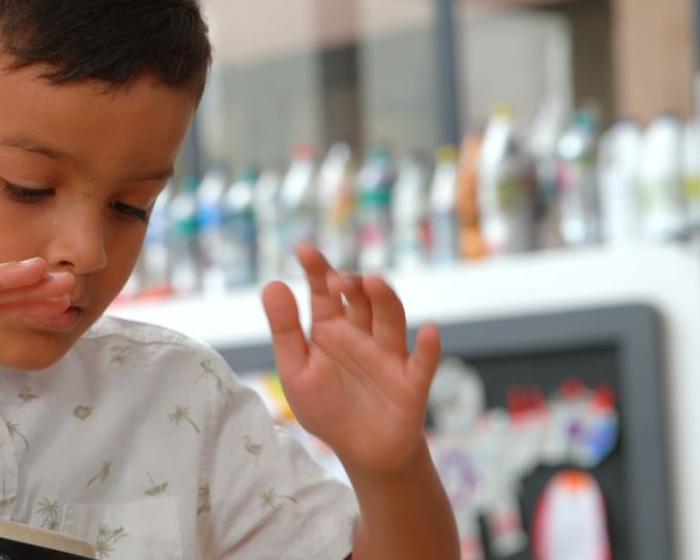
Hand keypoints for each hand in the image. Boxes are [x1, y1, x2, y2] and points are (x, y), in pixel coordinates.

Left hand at [261, 243, 440, 472]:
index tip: (303, 250)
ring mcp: (389, 355)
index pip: (325, 292)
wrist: (361, 451)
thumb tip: (272, 284)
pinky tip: (429, 332)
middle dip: (351, 284)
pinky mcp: (411, 382)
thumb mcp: (296, 370)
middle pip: (361, 299)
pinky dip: (429, 348)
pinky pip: (423, 362)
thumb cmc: (326, 406)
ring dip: (385, 300)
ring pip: (392, 320)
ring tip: (374, 282)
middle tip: (338, 279)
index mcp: (331, 329)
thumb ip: (285, 330)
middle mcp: (362, 334)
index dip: (317, 270)